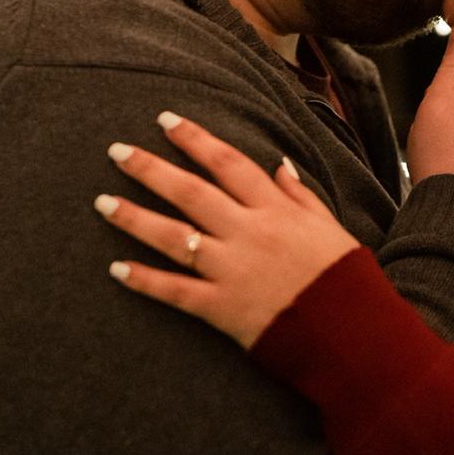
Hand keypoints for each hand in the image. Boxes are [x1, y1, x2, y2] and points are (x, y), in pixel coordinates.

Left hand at [96, 113, 359, 348]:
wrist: (352, 334)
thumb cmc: (344, 278)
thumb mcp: (330, 226)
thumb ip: (300, 194)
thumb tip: (279, 163)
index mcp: (275, 210)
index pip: (228, 163)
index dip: (195, 139)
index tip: (165, 120)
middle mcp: (248, 233)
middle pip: (191, 192)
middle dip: (150, 169)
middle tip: (116, 151)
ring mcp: (232, 270)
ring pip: (174, 236)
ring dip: (134, 218)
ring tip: (101, 202)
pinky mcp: (222, 308)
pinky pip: (176, 291)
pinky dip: (145, 280)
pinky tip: (115, 268)